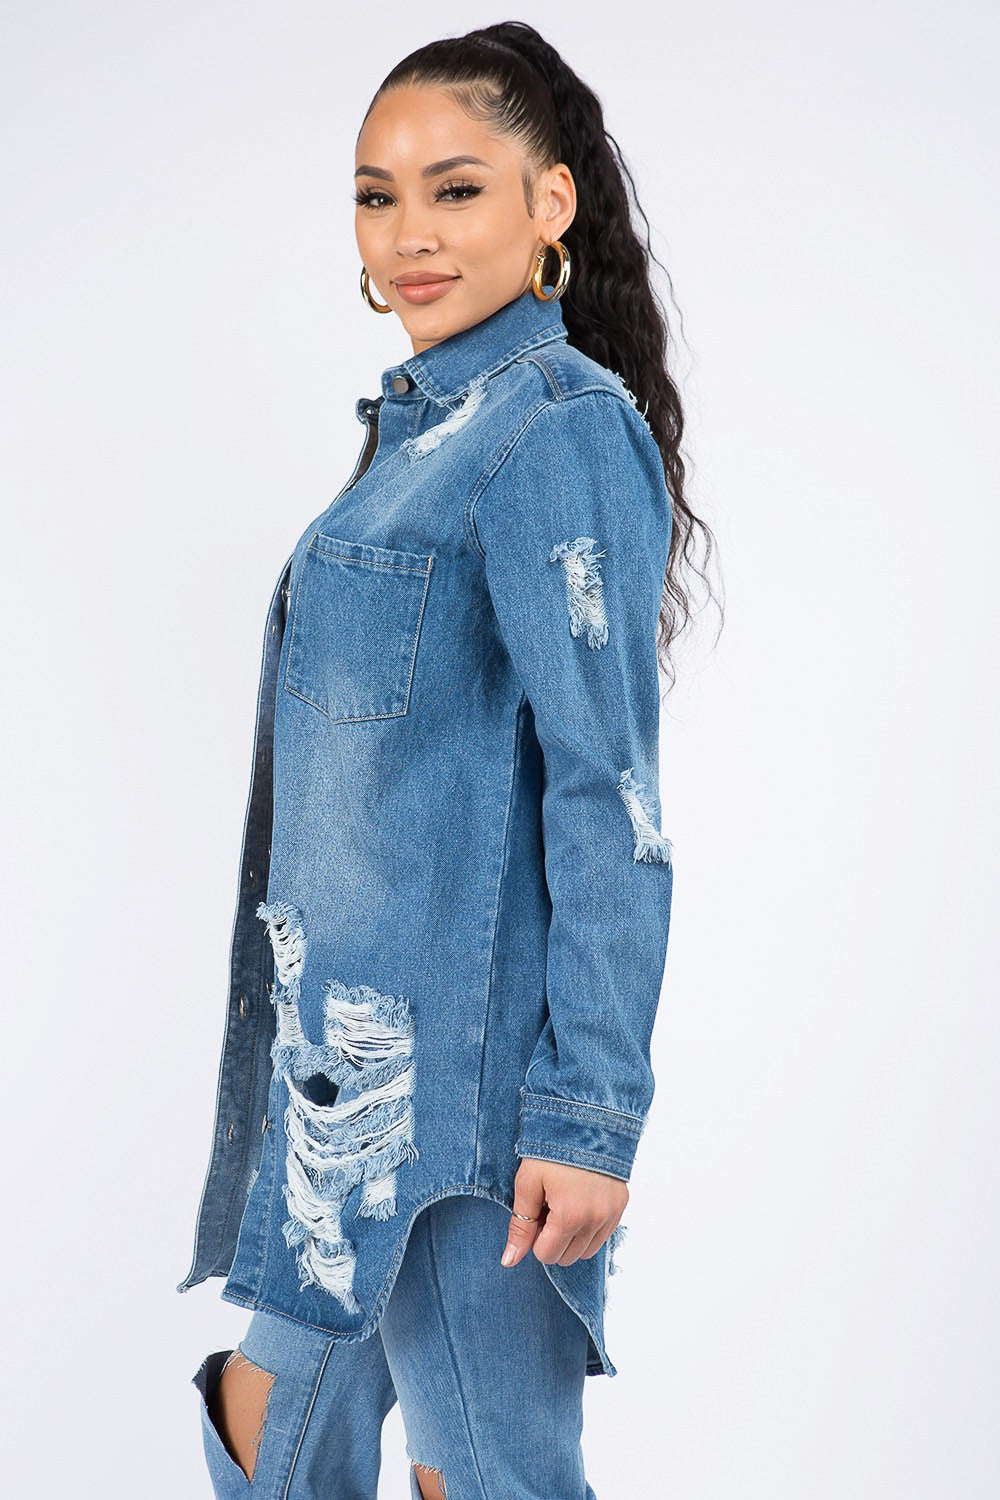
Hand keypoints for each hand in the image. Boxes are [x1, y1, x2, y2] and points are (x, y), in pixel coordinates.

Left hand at [500, 1156, 627, 1267]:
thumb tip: (510, 1261)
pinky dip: (589, 1228)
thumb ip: (520, 1226)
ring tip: (564, 1204)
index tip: (537, 1211)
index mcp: (569, 1217)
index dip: (535, 1237)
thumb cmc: (551, 1149)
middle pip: (567, 1257)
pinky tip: (580, 1202)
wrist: (584, 1119)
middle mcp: (595, 1220)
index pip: (546, 1254)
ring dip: (572, 1237)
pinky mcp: (622, 1205)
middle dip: (553, 1239)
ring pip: (587, 1251)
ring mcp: (611, 1214)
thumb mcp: (527, 1184)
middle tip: (549, 1207)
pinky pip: (603, 1235)